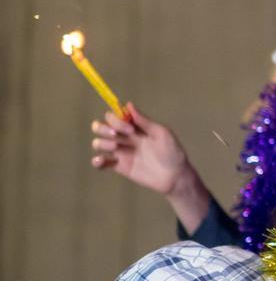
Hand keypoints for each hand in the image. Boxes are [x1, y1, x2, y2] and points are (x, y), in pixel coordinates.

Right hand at [92, 104, 212, 232]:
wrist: (175, 176)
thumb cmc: (172, 152)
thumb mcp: (161, 133)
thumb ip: (144, 121)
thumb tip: (128, 104)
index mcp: (135, 127)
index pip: (114, 117)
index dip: (116, 120)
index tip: (130, 129)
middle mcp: (125, 138)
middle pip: (101, 127)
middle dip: (103, 128)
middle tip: (116, 135)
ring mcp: (121, 152)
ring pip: (98, 143)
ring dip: (101, 143)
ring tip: (115, 147)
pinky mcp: (119, 166)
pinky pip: (100, 163)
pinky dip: (96, 161)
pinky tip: (102, 160)